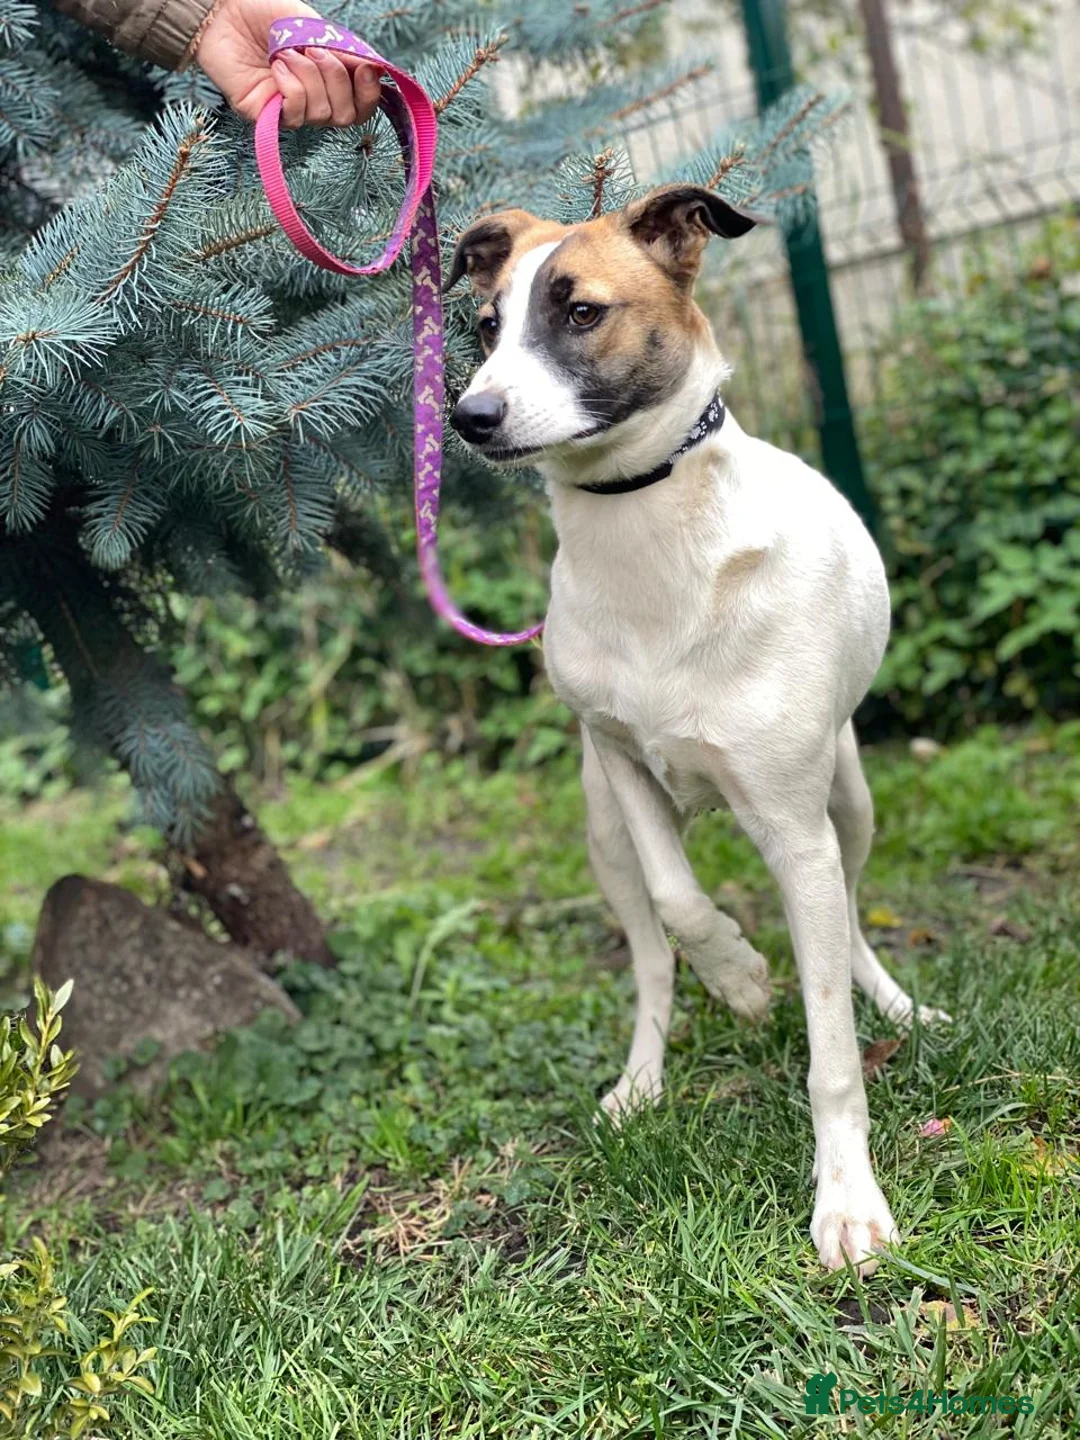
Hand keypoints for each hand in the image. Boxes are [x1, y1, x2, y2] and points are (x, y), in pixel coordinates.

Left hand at [195, 0, 381, 127]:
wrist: (225, 9)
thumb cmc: (266, 12)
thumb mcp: (315, 26)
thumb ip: (346, 50)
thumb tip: (376, 70)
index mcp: (328, 79)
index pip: (362, 106)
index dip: (370, 93)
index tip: (367, 67)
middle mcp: (313, 99)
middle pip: (347, 115)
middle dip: (337, 80)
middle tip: (314, 51)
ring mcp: (290, 110)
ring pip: (322, 114)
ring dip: (309, 77)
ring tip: (287, 54)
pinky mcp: (267, 117)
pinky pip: (295, 114)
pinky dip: (291, 87)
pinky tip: (276, 67)